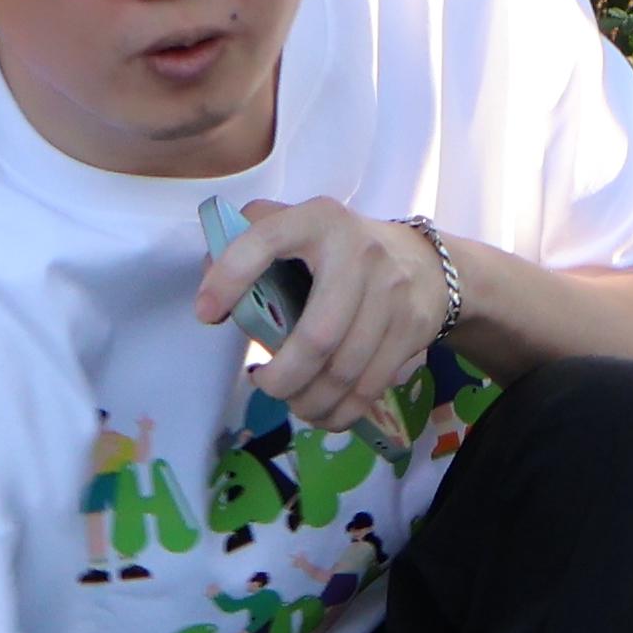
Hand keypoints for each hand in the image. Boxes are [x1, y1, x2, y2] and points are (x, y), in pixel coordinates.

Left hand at [193, 199, 451, 435]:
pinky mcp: (412, 328)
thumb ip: (251, 238)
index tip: (206, 314)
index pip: (265, 240)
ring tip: (293, 403)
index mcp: (317, 220)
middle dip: (284, 378)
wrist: (427, 263)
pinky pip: (371, 386)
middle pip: (317, 337)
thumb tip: (209, 277)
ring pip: (345, 371)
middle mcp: (358, 252)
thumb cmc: (342, 250)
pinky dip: (340, 412)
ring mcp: (391, 292)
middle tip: (264, 384)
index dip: (230, 277)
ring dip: (309, 402)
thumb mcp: (300, 226)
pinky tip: (321, 412)